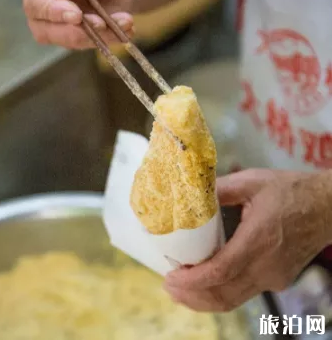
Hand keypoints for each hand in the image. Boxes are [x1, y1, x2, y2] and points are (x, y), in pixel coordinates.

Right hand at [22, 0, 133, 48]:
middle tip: (99, 24)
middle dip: (76, 31)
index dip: (53, 13)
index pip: (35, 5)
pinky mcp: (79, 38)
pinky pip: (92, 43)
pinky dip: (112, 36)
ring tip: (124, 22)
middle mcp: (43, 11)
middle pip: (47, 31)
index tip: (76, 16)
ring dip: (99, 35)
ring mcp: (59, 28)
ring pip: (71, 41)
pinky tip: (128, 28)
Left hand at [164, 168, 331, 311]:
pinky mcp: (277, 280)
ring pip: (232, 300)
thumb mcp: (252, 181)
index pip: (220, 272)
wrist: (329, 207)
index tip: (170, 277)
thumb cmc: (291, 191)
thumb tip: (186, 194)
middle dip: (190, 295)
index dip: (192, 280)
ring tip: (179, 291)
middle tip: (167, 286)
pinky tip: (203, 285)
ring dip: (202, 300)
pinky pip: (243, 294)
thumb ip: (218, 189)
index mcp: (259, 240)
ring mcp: (274, 277)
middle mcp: (267, 265)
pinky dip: (219, 294)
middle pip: (223, 295)